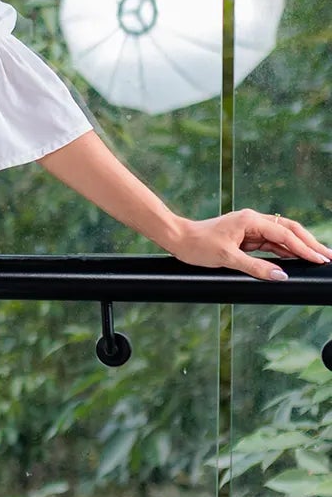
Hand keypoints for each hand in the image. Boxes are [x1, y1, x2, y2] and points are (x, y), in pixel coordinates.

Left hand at [170, 209, 331, 281]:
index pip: (285, 235)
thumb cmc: (198, 245)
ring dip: (300, 247)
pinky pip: (271, 244)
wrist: (179, 238)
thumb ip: (255, 267)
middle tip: (328, 257)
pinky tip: (296, 259)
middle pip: (290, 231)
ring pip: (282, 237)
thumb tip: (280, 275)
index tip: (320, 259)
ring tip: (318, 258)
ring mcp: (251, 228)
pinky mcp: (246, 237)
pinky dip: (285, 251)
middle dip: (310, 244)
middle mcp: (254, 220)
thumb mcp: (227, 259)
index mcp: (251, 220)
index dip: (304, 248)